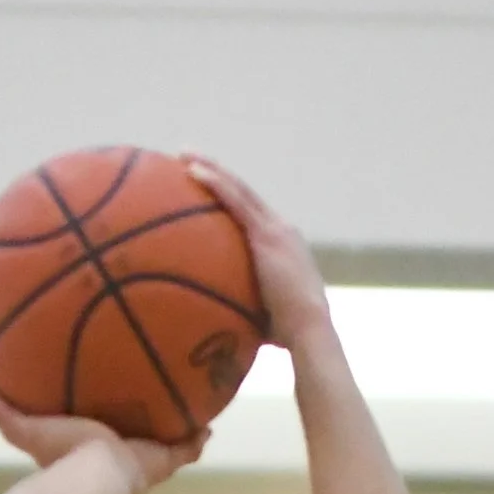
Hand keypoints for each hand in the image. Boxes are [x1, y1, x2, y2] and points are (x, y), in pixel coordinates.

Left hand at [0, 383, 205, 493]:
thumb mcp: (26, 427)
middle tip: (155, 397)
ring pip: (164, 442)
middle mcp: (119, 457)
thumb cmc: (58, 460)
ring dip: (176, 425)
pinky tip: (210, 420)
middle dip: (145, 420)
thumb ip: (2, 407)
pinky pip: (186, 449)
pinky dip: (198, 437)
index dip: (105, 421)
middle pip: (135, 436)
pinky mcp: (161, 462)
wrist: (89, 483)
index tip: (111, 402)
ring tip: (191, 403)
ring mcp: (143, 461)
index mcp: (90, 450)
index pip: (99, 434)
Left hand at [184, 157, 331, 346]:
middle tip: (191, 160)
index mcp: (283, 247)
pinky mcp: (266, 233)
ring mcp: (275, 229)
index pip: (253, 217)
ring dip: (211, 168)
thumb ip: (245, 315)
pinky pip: (235, 200)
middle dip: (218, 175)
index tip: (210, 192)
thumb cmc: (290, 339)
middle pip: (245, 194)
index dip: (232, 200)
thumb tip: (221, 335)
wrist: (309, 331)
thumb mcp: (265, 321)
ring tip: (184, 153)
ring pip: (238, 189)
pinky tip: (191, 170)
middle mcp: (282, 230)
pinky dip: (214, 183)